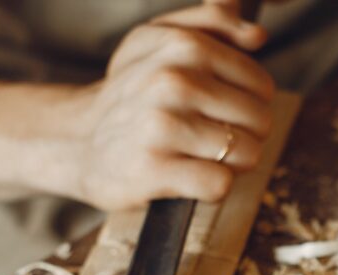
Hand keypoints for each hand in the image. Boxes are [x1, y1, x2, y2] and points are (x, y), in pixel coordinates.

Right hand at [68, 2, 274, 209]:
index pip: (262, 87)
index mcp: (185, 46)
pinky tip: (189, 177)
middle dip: (244, 137)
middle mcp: (174, 82)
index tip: (222, 112)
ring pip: (245, 153)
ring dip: (230, 165)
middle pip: (259, 122)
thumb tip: (257, 34)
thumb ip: (212, 23)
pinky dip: (212, 188)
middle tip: (210, 139)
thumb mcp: (159, 40)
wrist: (74, 140)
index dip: (250, 106)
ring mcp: (163, 126)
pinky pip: (219, 184)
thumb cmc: (130, 93)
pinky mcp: (155, 169)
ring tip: (200, 157)